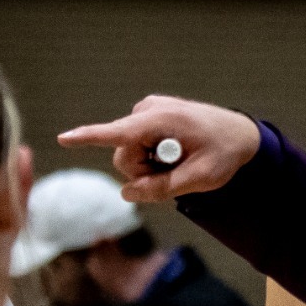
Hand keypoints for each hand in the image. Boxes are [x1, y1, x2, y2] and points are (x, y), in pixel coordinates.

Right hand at [59, 95, 261, 202]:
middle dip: (142, 173)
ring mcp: (147, 111)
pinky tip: (174, 153)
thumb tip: (126, 194)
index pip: (118, 133)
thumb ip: (163, 188)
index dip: (88, 138)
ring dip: (149, 166)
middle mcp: (149, 110)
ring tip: (179, 161)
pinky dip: (151, 156)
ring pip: (127, 153)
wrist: (241, 134)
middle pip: (123, 157)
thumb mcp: (201, 178)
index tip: (63, 138)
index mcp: (163, 121)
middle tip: (175, 174)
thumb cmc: (225, 154)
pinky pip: (136, 145)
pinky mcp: (148, 116)